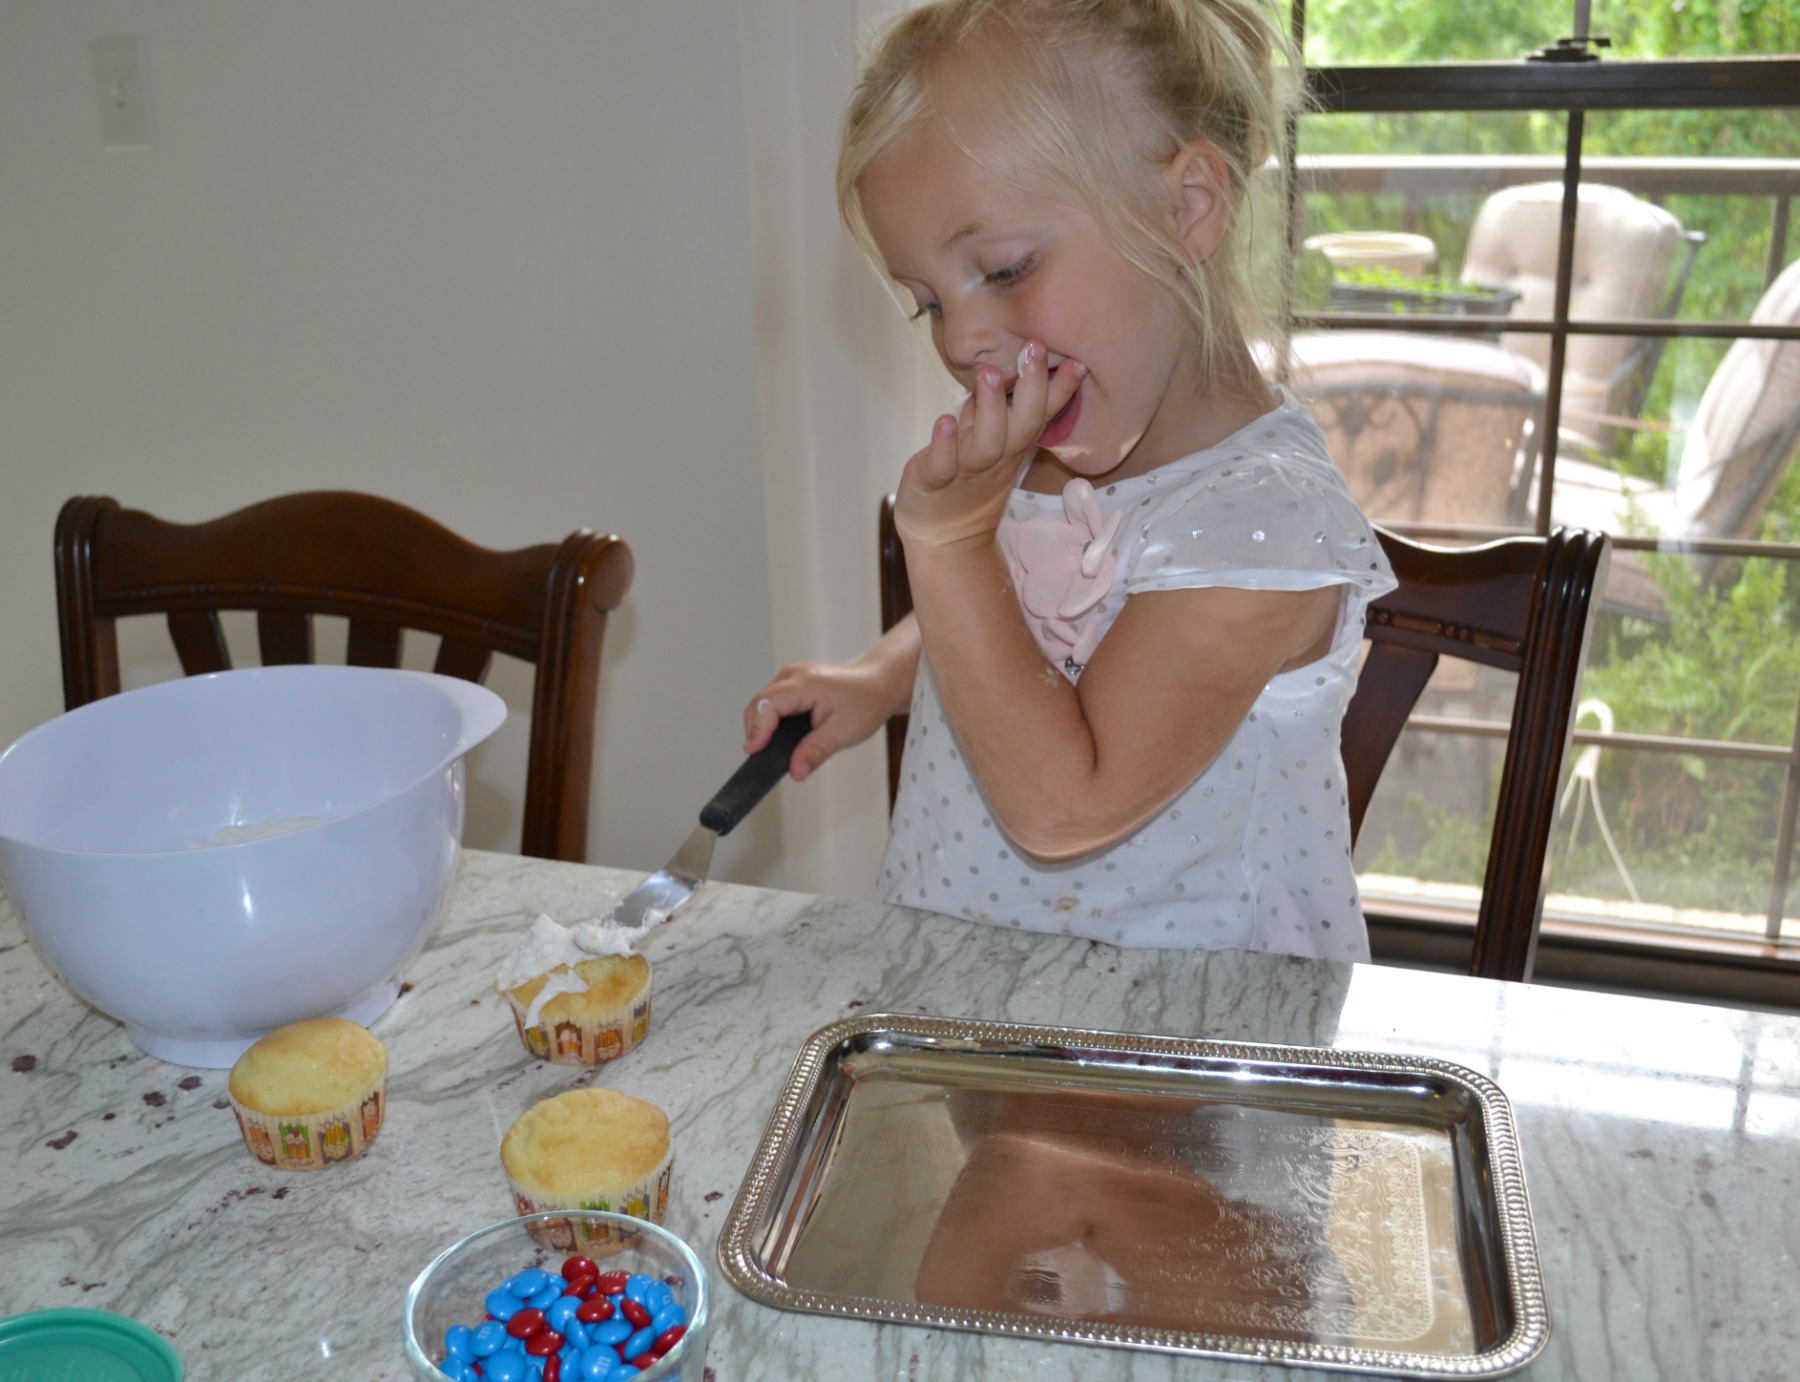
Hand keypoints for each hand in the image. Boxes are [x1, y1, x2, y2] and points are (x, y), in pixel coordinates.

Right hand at [744, 626, 917, 780]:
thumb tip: (795, 771)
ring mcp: (791, 676)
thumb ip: (816, 751)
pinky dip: (771, 720)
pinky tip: (780, 736)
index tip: (755, 751)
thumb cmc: (867, 701)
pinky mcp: (792, 683)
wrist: (879, 682)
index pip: (767, 704)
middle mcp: (793, 675)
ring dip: (762, 726)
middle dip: (756, 730)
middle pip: (759, 703)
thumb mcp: (844, 732)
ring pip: (763, 703)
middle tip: (762, 758)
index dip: (757, 729)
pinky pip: (772, 702)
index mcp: (804, 683)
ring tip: (771, 749)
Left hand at [895, 341, 1084, 552]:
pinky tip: (945, 420)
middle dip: (1032, 387)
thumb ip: (994, 409)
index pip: (1041, 415)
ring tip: (991, 374)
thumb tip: (1005, 369)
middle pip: (1023, 425)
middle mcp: (996, 458)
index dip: (1060, 391)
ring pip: (987, 443)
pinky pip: (942, 465)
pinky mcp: (933, 482)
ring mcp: (966, 472)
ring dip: (991, 408)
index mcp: (1011, 447)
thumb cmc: (965, 483)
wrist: (943, 542)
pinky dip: (945, 444)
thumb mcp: (988, 444)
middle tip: (1035, 348)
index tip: (1077, 361)